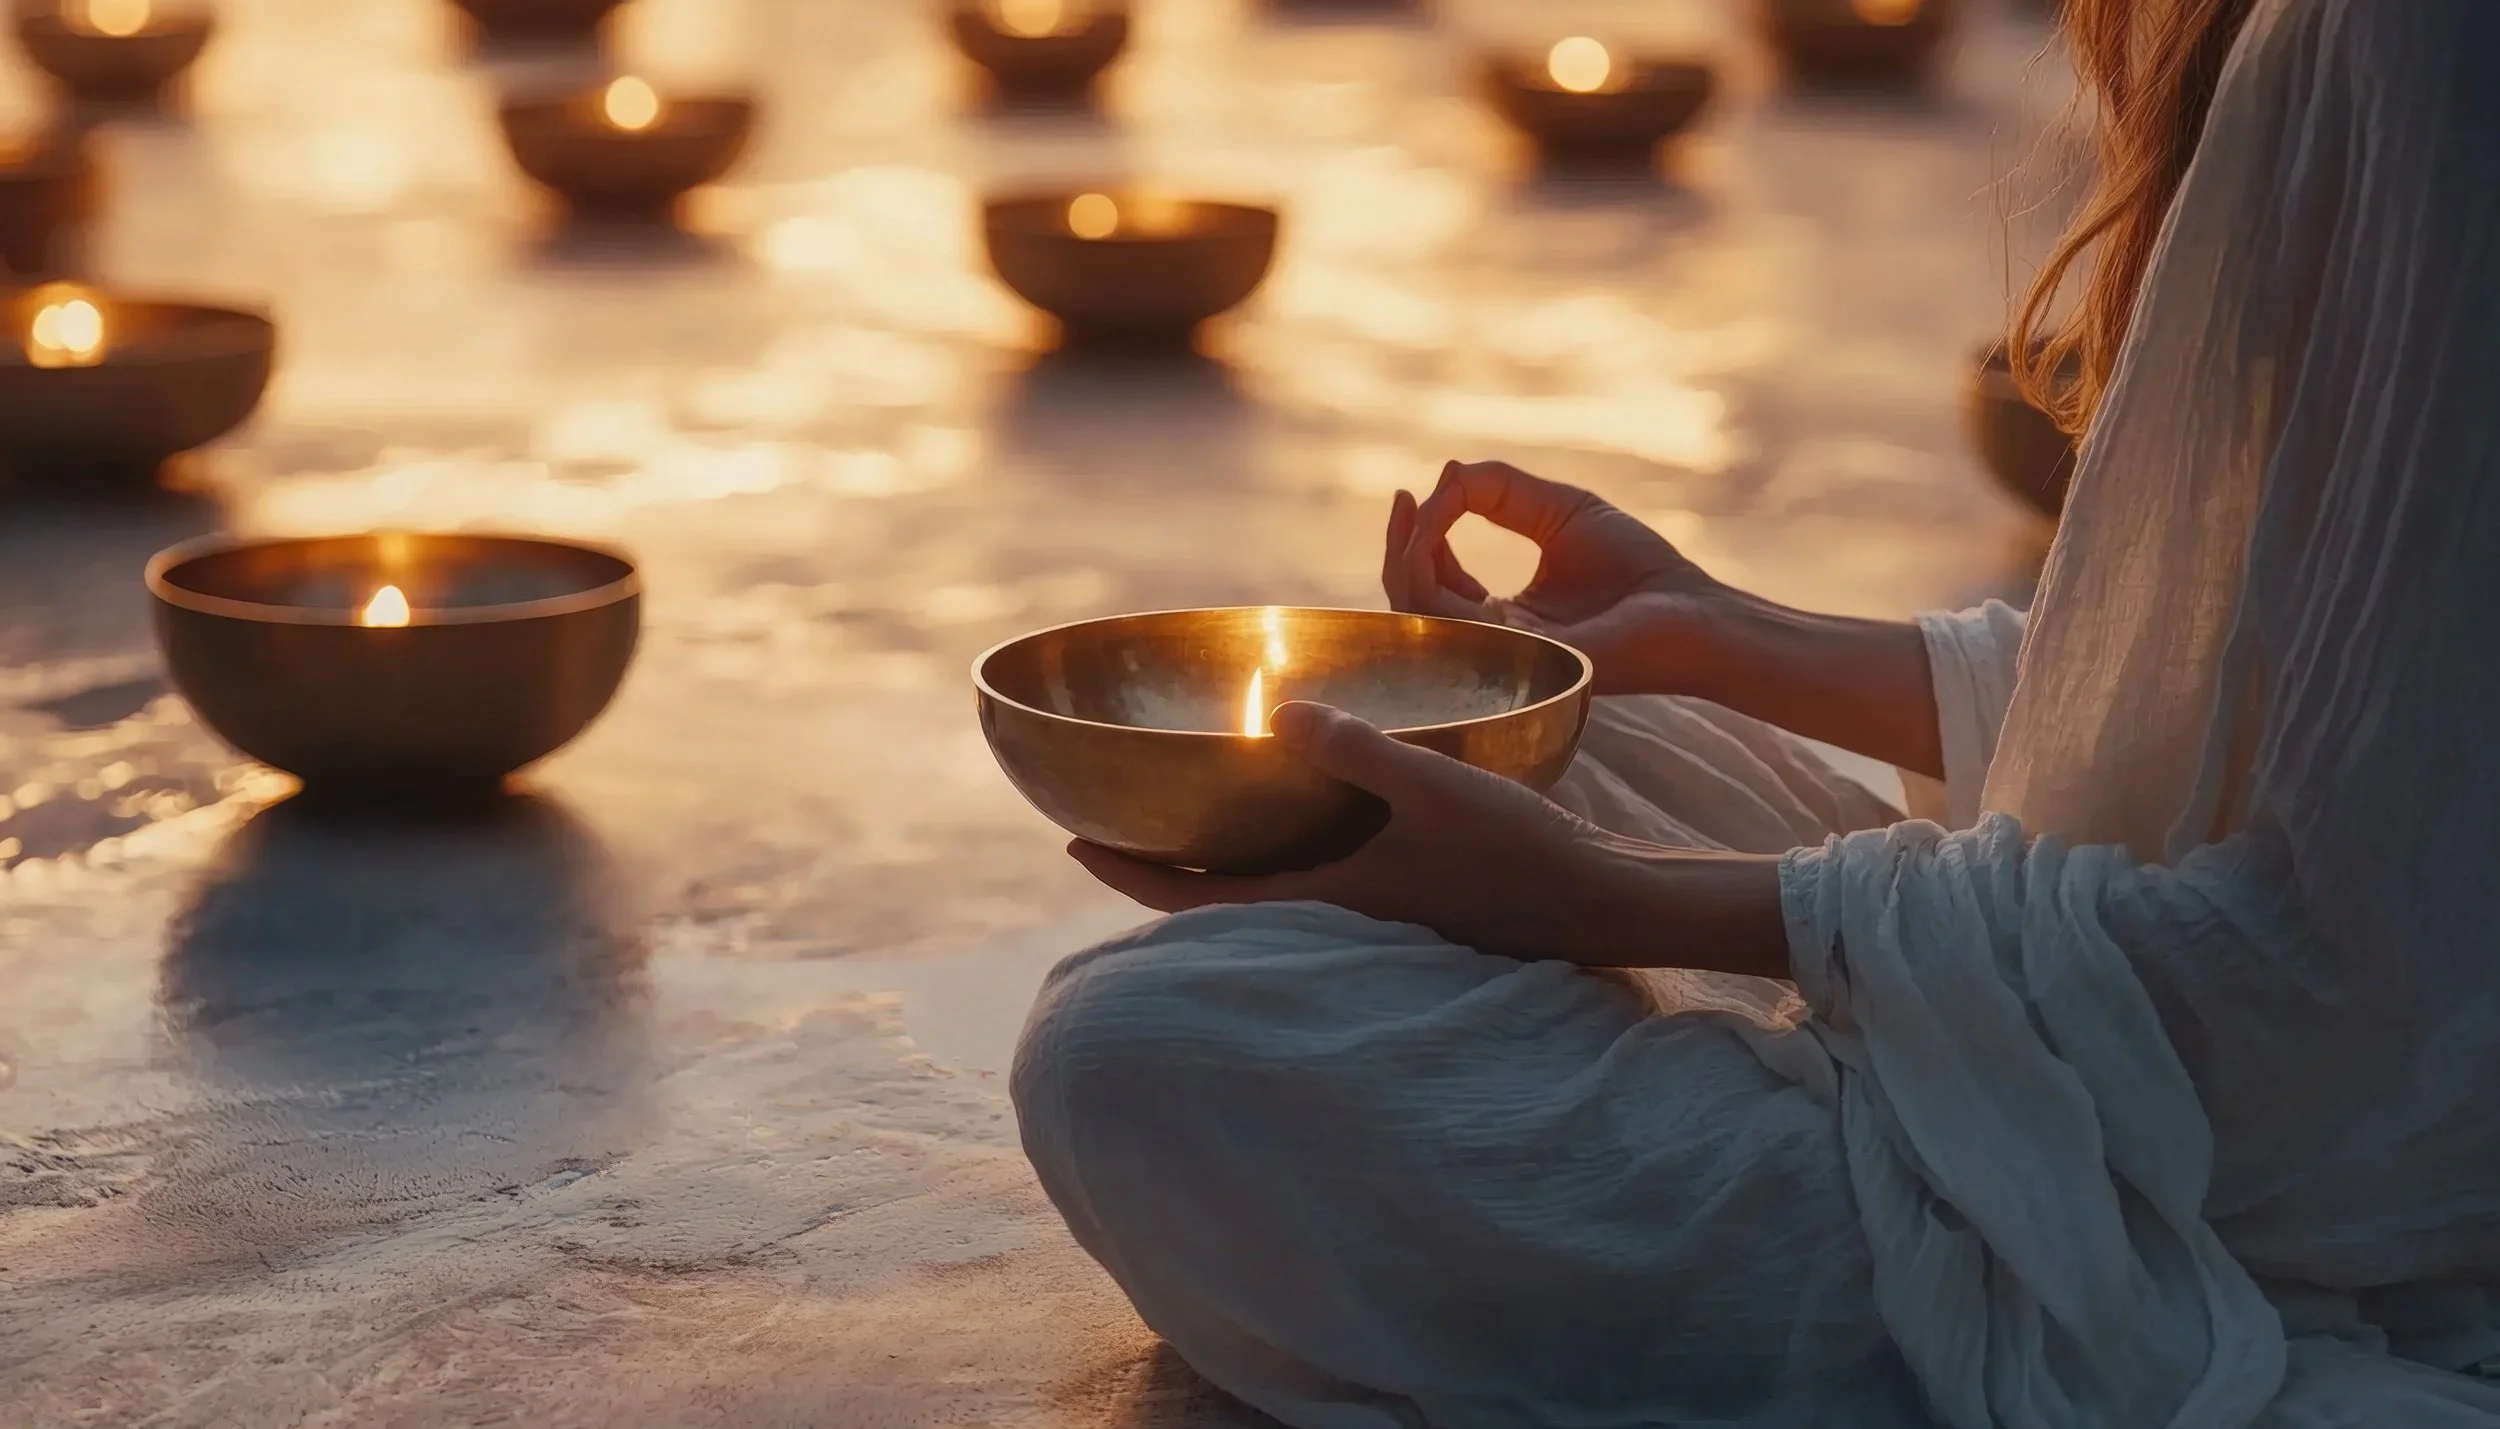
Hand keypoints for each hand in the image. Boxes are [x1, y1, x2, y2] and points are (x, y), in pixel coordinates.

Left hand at [1069, 702, 1683, 964]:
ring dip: (1213, 862)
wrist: (1607, 904)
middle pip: (1219, 898)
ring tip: (1176, 819)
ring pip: (1265, 890)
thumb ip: (1356, 749)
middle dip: (1157, 866)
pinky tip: (1285, 815)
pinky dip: (1274, 853)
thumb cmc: (1523, 852)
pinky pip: (1311, 878)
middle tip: (1102, 828)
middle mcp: (1341, 914)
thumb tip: (1277, 715)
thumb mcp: (1436, 785)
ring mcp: (1374, 912)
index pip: (1198, 895)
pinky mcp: (1406, 899)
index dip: (1127, 872)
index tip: (1069, 842)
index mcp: (1330, 897)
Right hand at [1384, 460, 1733, 695]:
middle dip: (1399, 547)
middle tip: (1404, 499)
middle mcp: (1491, 641)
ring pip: (1417, 614)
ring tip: (1420, 509)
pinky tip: (1433, 534)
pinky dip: (1427, 572)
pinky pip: (1444, 620)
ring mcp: (1496, 654)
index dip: (1418, 537)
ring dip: (1406, 556)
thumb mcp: (1558, 511)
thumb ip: (1499, 490)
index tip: (1412, 492)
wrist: (1690, 608)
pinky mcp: (1509, 657)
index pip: (1437, 582)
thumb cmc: (1637, 566)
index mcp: (1504, 616)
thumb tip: (1444, 473)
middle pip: (1413, 601)